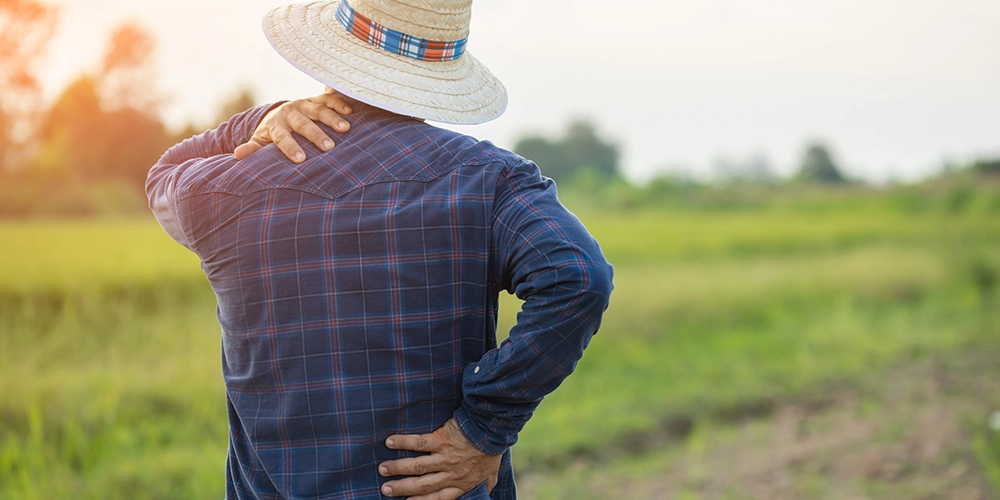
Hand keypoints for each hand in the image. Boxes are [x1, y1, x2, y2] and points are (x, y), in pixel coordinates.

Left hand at [234, 91, 352, 162]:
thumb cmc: (273, 133)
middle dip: (316, 134)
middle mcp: (290, 112)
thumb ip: (252, 148)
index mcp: (275, 124)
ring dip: (332, 118)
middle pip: (303, 123)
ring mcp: (303, 104)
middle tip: (329, 147)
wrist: (280, 113)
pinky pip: (328, 99)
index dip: (291, 147)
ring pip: (318, 109)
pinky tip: (350, 112)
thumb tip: (238, 155)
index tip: (301, 160)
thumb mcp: (261, 140)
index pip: (282, 137)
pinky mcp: (315, 99)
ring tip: (345, 129)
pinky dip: (338, 104)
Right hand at [379, 418, 501, 498]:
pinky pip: (419, 443)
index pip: (438, 497)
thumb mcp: (492, 472)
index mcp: (462, 483)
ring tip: (382, 468)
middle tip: (385, 489)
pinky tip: (389, 442)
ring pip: (417, 466)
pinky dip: (403, 442)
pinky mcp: (441, 439)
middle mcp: (451, 473)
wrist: (494, 427)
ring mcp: (445, 457)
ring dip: (397, 468)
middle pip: (422, 485)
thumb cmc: (492, 449)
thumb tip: (485, 492)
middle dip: (401, 488)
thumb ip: (485, 483)